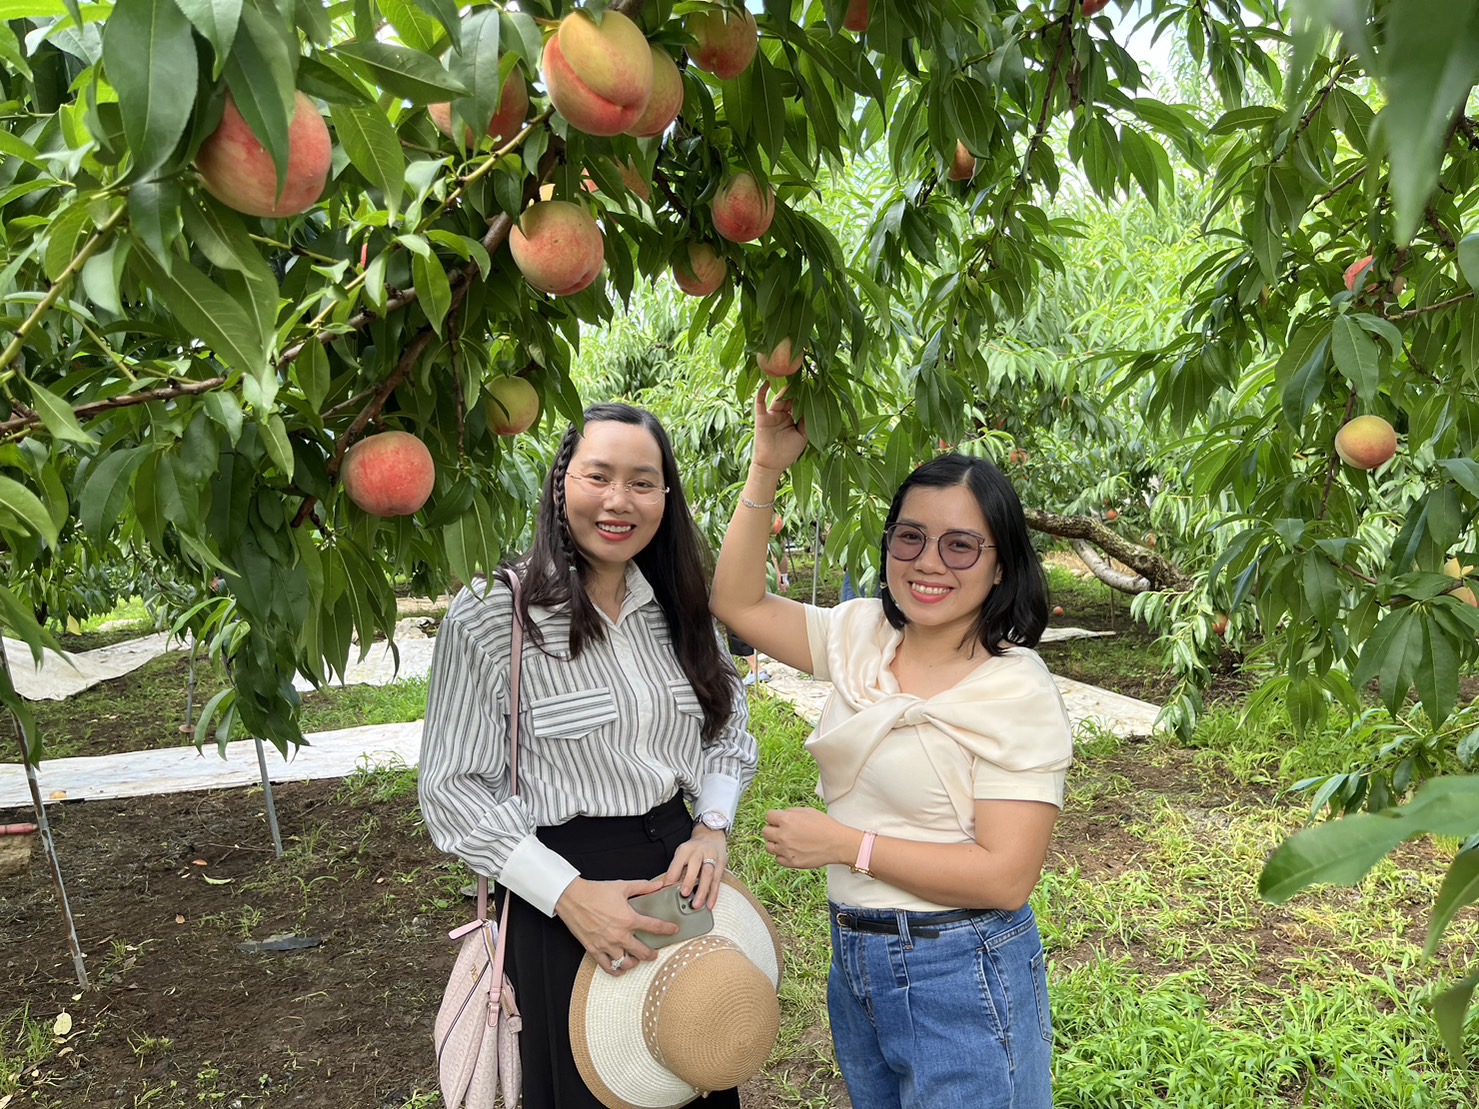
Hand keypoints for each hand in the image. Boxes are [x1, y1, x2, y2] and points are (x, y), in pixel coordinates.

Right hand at [554, 876, 678, 976]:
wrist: (572, 898)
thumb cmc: (595, 892)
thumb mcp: (622, 886)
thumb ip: (643, 887)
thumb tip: (658, 885)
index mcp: (628, 919)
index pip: (654, 927)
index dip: (667, 929)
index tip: (674, 930)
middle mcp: (619, 935)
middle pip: (643, 952)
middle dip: (652, 954)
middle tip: (654, 953)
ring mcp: (607, 945)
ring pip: (626, 963)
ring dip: (634, 962)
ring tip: (636, 959)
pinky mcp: (594, 950)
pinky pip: (608, 967)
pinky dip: (616, 970)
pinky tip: (620, 968)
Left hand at [664, 825, 728, 909]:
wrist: (711, 836)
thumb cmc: (693, 849)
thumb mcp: (682, 853)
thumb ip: (676, 868)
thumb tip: (665, 886)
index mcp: (687, 849)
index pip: (678, 861)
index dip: (672, 874)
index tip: (666, 887)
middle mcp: (700, 852)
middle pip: (695, 866)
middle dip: (689, 880)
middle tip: (684, 894)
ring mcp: (712, 858)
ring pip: (708, 875)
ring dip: (703, 891)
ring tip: (697, 904)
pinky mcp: (721, 865)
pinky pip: (717, 882)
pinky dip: (713, 894)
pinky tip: (710, 905)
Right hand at [753, 382, 807, 474]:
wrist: (772, 464)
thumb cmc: (788, 452)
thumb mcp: (803, 436)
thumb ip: (807, 421)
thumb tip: (813, 406)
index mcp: (793, 419)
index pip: (799, 404)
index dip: (805, 396)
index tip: (812, 385)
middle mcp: (783, 415)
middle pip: (790, 400)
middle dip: (797, 391)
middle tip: (804, 380)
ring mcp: (772, 415)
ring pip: (779, 399)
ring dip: (785, 391)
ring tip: (793, 381)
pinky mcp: (762, 417)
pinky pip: (760, 402)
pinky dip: (762, 392)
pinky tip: (767, 383)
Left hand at [763, 807, 850, 870]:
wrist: (838, 843)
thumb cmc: (825, 826)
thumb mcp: (807, 811)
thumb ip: (790, 813)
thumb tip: (780, 816)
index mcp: (786, 820)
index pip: (768, 817)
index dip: (774, 818)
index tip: (779, 820)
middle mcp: (783, 835)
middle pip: (765, 832)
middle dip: (773, 830)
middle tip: (783, 831)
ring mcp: (786, 850)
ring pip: (769, 847)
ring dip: (776, 843)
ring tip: (787, 842)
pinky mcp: (791, 862)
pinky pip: (778, 859)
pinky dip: (783, 855)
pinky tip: (792, 851)